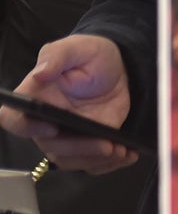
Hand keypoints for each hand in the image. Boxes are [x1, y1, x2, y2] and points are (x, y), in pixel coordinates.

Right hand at [2, 36, 135, 172]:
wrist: (119, 70)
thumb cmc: (91, 56)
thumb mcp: (76, 48)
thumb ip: (56, 57)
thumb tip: (39, 74)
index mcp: (34, 97)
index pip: (14, 119)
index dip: (26, 127)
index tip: (52, 127)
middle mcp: (45, 121)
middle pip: (50, 146)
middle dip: (78, 149)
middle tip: (106, 145)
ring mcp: (67, 136)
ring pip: (70, 160)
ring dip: (96, 160)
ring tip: (121, 151)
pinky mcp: (87, 144)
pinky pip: (92, 163)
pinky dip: (110, 164)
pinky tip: (128, 155)